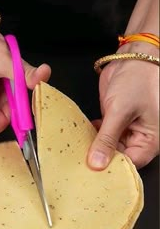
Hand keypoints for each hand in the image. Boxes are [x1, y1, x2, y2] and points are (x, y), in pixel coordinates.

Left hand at [87, 45, 158, 169]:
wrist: (135, 54)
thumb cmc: (140, 77)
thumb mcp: (121, 111)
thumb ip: (107, 138)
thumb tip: (97, 163)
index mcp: (151, 140)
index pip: (130, 164)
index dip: (111, 169)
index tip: (92, 174)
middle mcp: (140, 138)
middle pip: (118, 158)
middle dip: (100, 160)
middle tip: (80, 165)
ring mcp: (127, 130)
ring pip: (108, 148)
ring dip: (94, 148)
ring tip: (78, 153)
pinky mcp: (115, 122)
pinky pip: (103, 136)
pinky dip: (93, 136)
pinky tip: (81, 137)